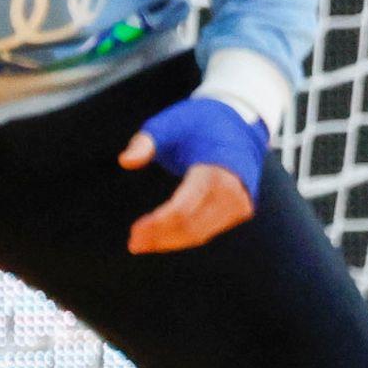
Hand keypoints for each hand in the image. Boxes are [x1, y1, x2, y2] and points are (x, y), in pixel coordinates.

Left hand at [120, 95, 265, 253]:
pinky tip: (163, 236)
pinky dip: (184, 236)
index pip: (184, 209)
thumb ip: (145, 142)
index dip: (158, 223)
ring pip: (200, 234)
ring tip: (142, 243)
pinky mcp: (241, 209)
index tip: (134, 231)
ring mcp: (240, 202)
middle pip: (191, 227)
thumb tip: (126, 161)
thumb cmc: (198, 124)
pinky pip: (209, 230)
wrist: (240, 124)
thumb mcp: (169, 124)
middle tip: (134, 243)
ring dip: (170, 241)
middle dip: (160, 237)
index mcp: (215, 169)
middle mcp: (233, 190)